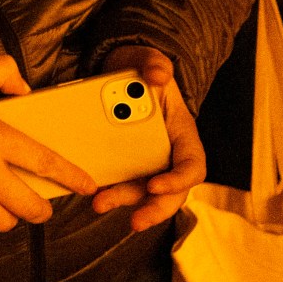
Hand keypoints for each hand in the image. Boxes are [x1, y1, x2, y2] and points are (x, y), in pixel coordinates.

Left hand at [88, 45, 203, 231]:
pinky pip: (119, 182)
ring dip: (123, 202)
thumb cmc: (141, 71)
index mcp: (182, 135)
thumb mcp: (147, 60)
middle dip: (153, 208)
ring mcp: (146, 162)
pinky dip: (107, 190)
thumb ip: (154, 63)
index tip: (156, 185)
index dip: (179, 180)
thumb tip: (157, 74)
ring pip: (141, 192)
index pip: (192, 166)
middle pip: (169, 192)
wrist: (120, 75)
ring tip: (99, 204)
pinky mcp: (124, 164)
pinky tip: (89, 192)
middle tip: (134, 221)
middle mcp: (168, 154)